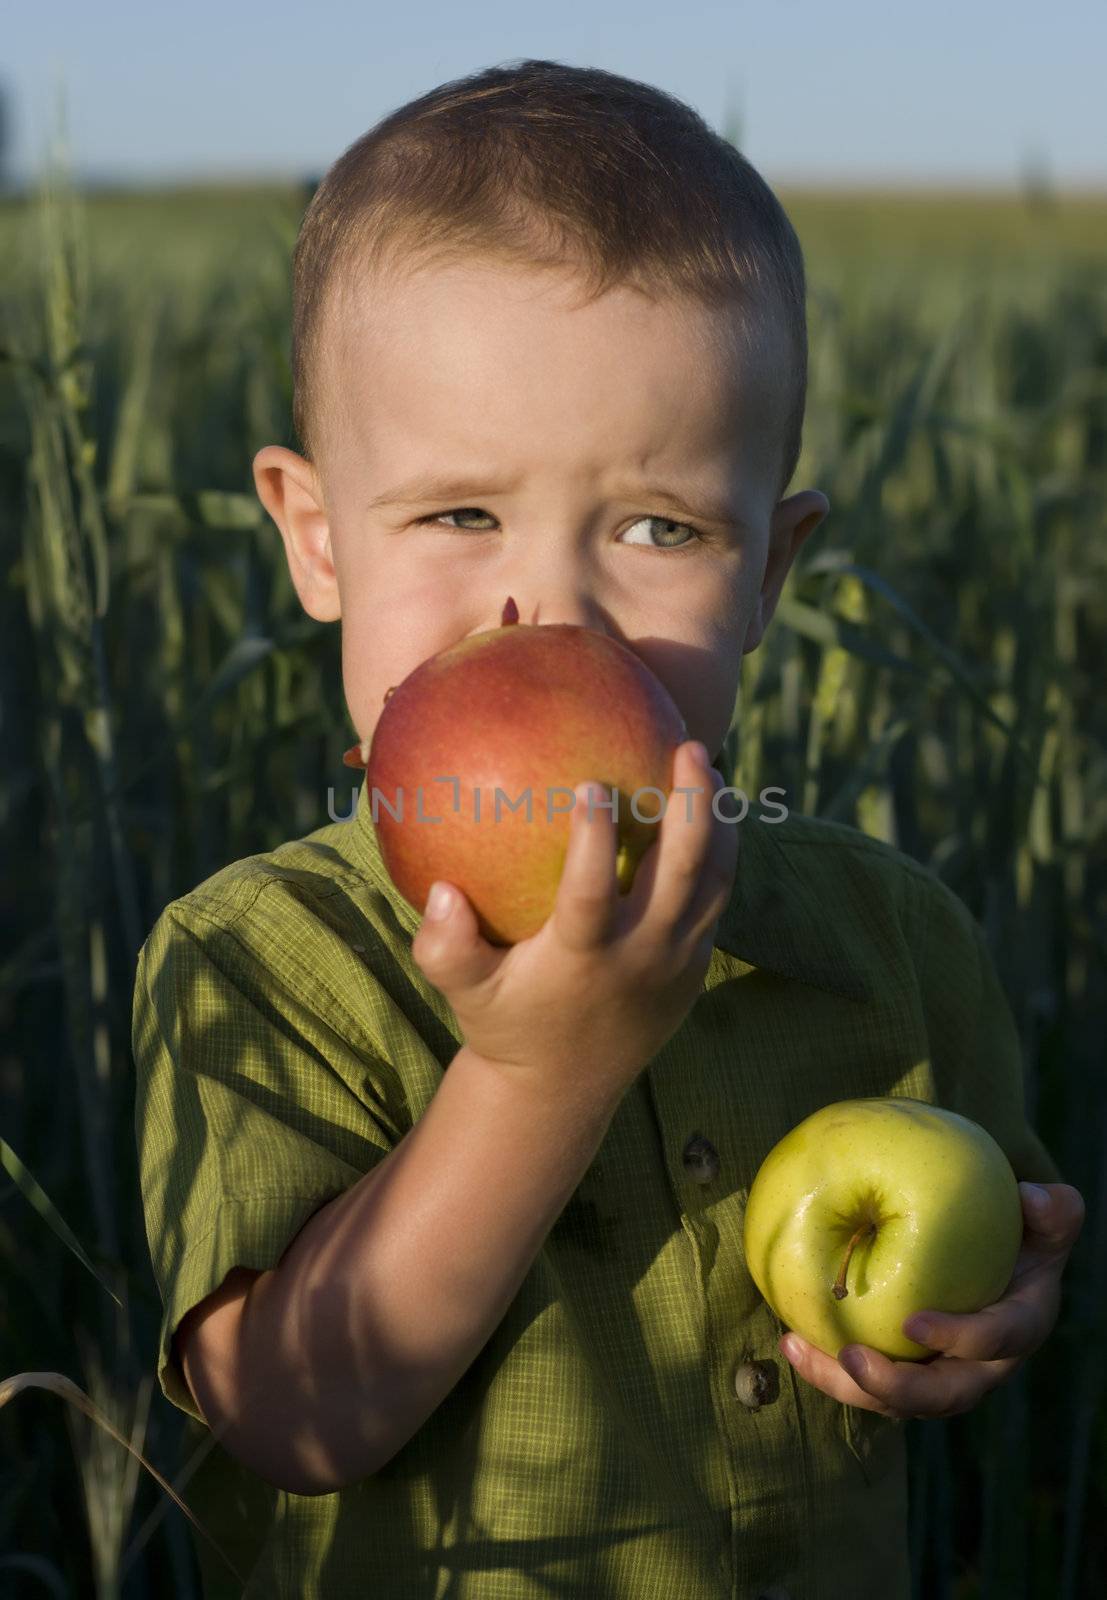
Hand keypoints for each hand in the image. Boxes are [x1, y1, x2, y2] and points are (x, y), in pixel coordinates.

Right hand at [411, 741, 738, 1101]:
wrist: (566, 1087)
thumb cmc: (506, 1022)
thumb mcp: (463, 993)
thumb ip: (444, 948)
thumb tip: (439, 891)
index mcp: (583, 960)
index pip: (593, 896)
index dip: (595, 842)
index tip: (590, 785)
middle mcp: (641, 957)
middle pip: (683, 875)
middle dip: (691, 806)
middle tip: (687, 744)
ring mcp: (678, 960)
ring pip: (716, 879)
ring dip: (720, 819)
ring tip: (706, 762)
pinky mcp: (696, 961)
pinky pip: (720, 895)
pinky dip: (721, 846)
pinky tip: (707, 801)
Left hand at [779, 1181, 1086, 1419]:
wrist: (1001, 1257)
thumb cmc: (1020, 1231)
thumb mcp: (1045, 1217)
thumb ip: (1051, 1210)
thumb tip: (1032, 1198)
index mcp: (1019, 1326)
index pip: (996, 1342)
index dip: (959, 1338)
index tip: (914, 1323)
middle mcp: (983, 1365)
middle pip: (942, 1395)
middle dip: (894, 1386)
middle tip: (849, 1358)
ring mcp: (942, 1373)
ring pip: (896, 1400)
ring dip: (844, 1384)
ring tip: (797, 1348)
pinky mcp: (907, 1370)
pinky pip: (869, 1382)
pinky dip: (829, 1368)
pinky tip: (791, 1339)